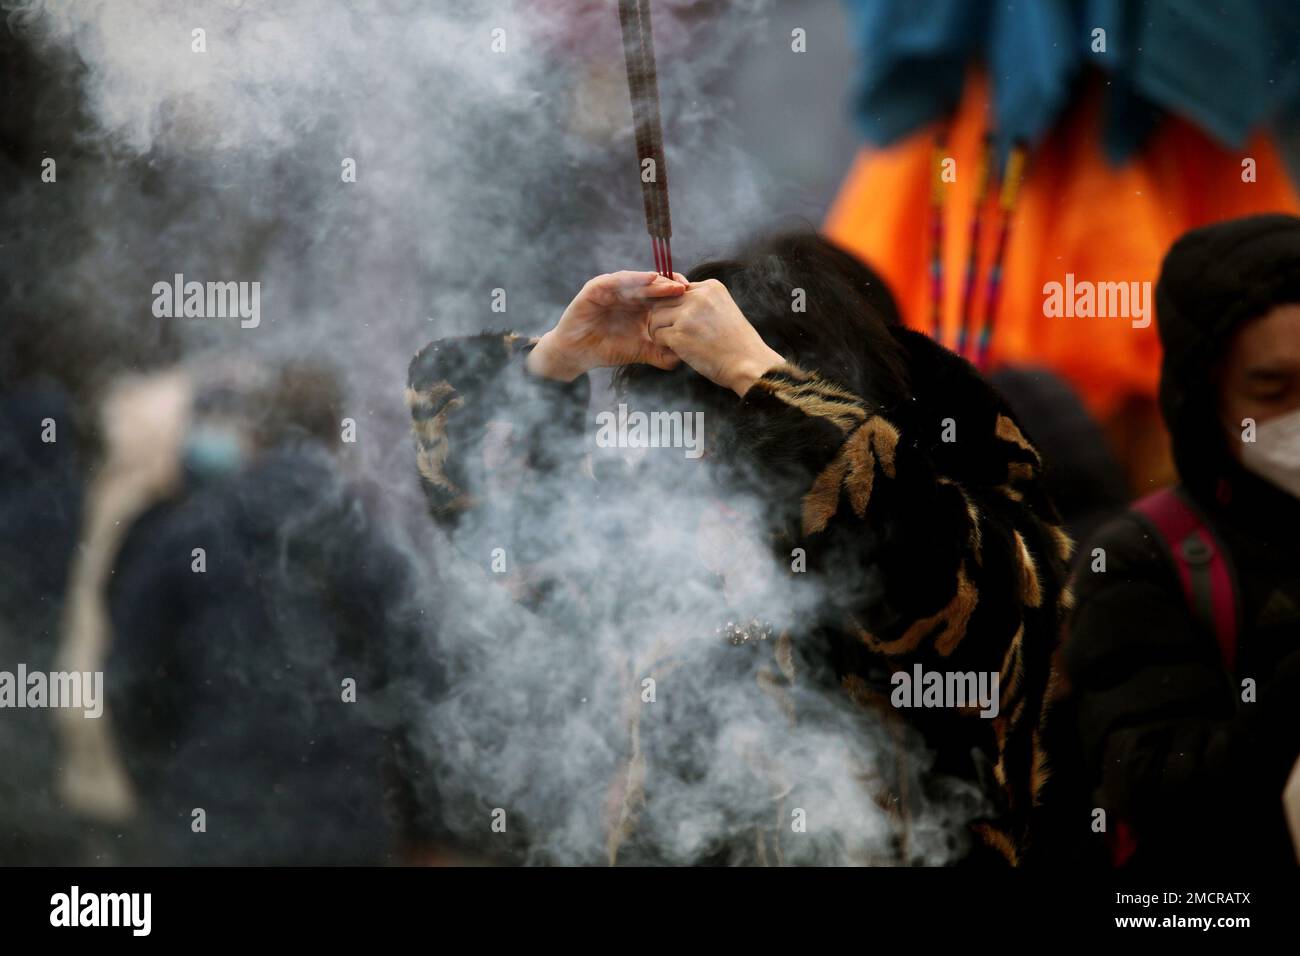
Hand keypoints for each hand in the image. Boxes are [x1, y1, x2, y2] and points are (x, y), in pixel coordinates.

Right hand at [526, 271, 687, 381]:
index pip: (662, 297)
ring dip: (656, 281)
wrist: (577, 354)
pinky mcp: (597, 288)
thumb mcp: (639, 351)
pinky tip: (649, 279)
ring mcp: (612, 289)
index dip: (678, 298)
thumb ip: (659, 353)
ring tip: (672, 284)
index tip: (696, 301)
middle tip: (688, 289)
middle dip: (671, 287)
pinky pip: (617, 280)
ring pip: (638, 281)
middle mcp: (628, 294)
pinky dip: (633, 278)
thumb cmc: (607, 349)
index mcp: (639, 306)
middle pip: (653, 286)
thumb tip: (683, 359)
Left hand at [647, 279, 783, 395]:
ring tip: (672, 343)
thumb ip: (702, 304)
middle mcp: (698, 297)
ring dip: (660, 331)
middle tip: (670, 334)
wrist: (749, 364)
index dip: (674, 307)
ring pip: (655, 317)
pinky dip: (662, 345)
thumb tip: (677, 306)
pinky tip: (674, 352)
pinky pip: (657, 335)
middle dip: (663, 318)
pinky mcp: (679, 335)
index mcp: (711, 287)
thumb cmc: (738, 343)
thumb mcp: (725, 310)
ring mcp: (687, 315)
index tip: (681, 322)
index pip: (677, 289)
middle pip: (663, 301)